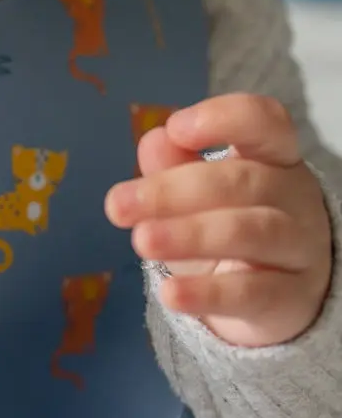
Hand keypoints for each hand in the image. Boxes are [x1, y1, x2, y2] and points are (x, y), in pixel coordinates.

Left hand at [105, 94, 331, 347]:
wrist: (275, 295)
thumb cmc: (229, 225)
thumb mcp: (197, 196)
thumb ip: (175, 166)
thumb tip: (155, 139)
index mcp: (273, 158)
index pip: (266, 123)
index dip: (225, 119)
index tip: (176, 127)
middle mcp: (294, 197)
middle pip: (242, 182)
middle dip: (173, 191)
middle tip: (117, 205)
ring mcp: (300, 248)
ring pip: (251, 233)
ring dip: (190, 235)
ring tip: (141, 241)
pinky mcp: (292, 298)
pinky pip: (254, 294)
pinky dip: (209, 294)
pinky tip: (171, 295)